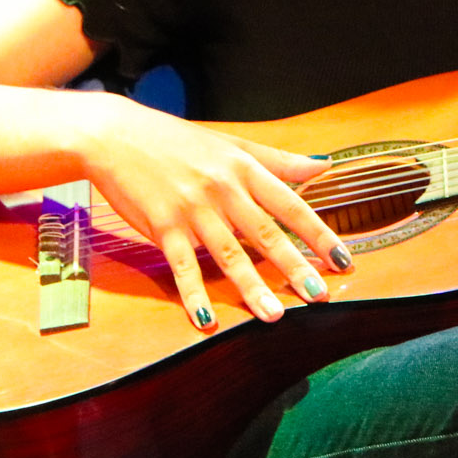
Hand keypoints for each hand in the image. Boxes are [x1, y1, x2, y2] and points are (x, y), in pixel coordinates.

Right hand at [81, 101, 351, 331]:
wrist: (114, 136)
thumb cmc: (174, 141)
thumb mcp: (230, 143)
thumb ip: (277, 160)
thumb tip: (323, 166)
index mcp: (243, 168)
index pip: (290, 205)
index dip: (318, 234)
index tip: (343, 260)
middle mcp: (222, 188)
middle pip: (265, 234)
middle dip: (294, 267)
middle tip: (319, 296)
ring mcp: (191, 209)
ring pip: (228, 254)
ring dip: (252, 288)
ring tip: (274, 317)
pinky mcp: (161, 226)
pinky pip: (182, 267)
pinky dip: (194, 296)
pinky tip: (207, 321)